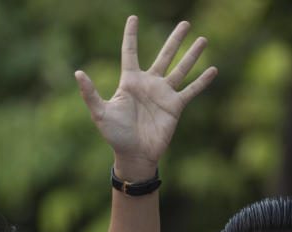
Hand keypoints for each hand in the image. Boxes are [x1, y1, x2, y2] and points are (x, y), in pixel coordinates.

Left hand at [75, 17, 216, 180]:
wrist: (134, 154)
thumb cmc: (115, 135)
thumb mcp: (100, 113)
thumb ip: (90, 93)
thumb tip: (78, 73)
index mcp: (130, 81)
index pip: (130, 52)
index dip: (131, 35)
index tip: (133, 17)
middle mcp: (149, 84)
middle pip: (165, 55)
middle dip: (175, 39)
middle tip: (186, 23)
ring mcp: (163, 94)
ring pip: (181, 69)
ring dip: (192, 55)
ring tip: (203, 39)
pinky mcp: (175, 107)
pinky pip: (191, 91)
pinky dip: (202, 81)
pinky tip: (213, 69)